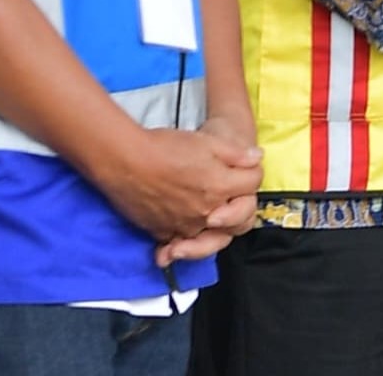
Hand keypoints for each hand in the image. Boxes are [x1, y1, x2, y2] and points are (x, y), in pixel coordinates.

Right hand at [151, 111, 262, 265]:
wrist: (125, 161)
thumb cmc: (165, 148)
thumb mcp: (207, 142)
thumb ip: (236, 154)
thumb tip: (257, 158)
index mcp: (220, 187)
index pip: (252, 184)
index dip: (251, 172)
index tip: (244, 167)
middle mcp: (206, 213)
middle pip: (235, 216)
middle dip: (237, 205)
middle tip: (230, 196)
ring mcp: (184, 225)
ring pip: (209, 233)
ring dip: (213, 225)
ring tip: (208, 216)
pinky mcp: (162, 232)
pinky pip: (180, 240)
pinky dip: (183, 237)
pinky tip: (182, 229)